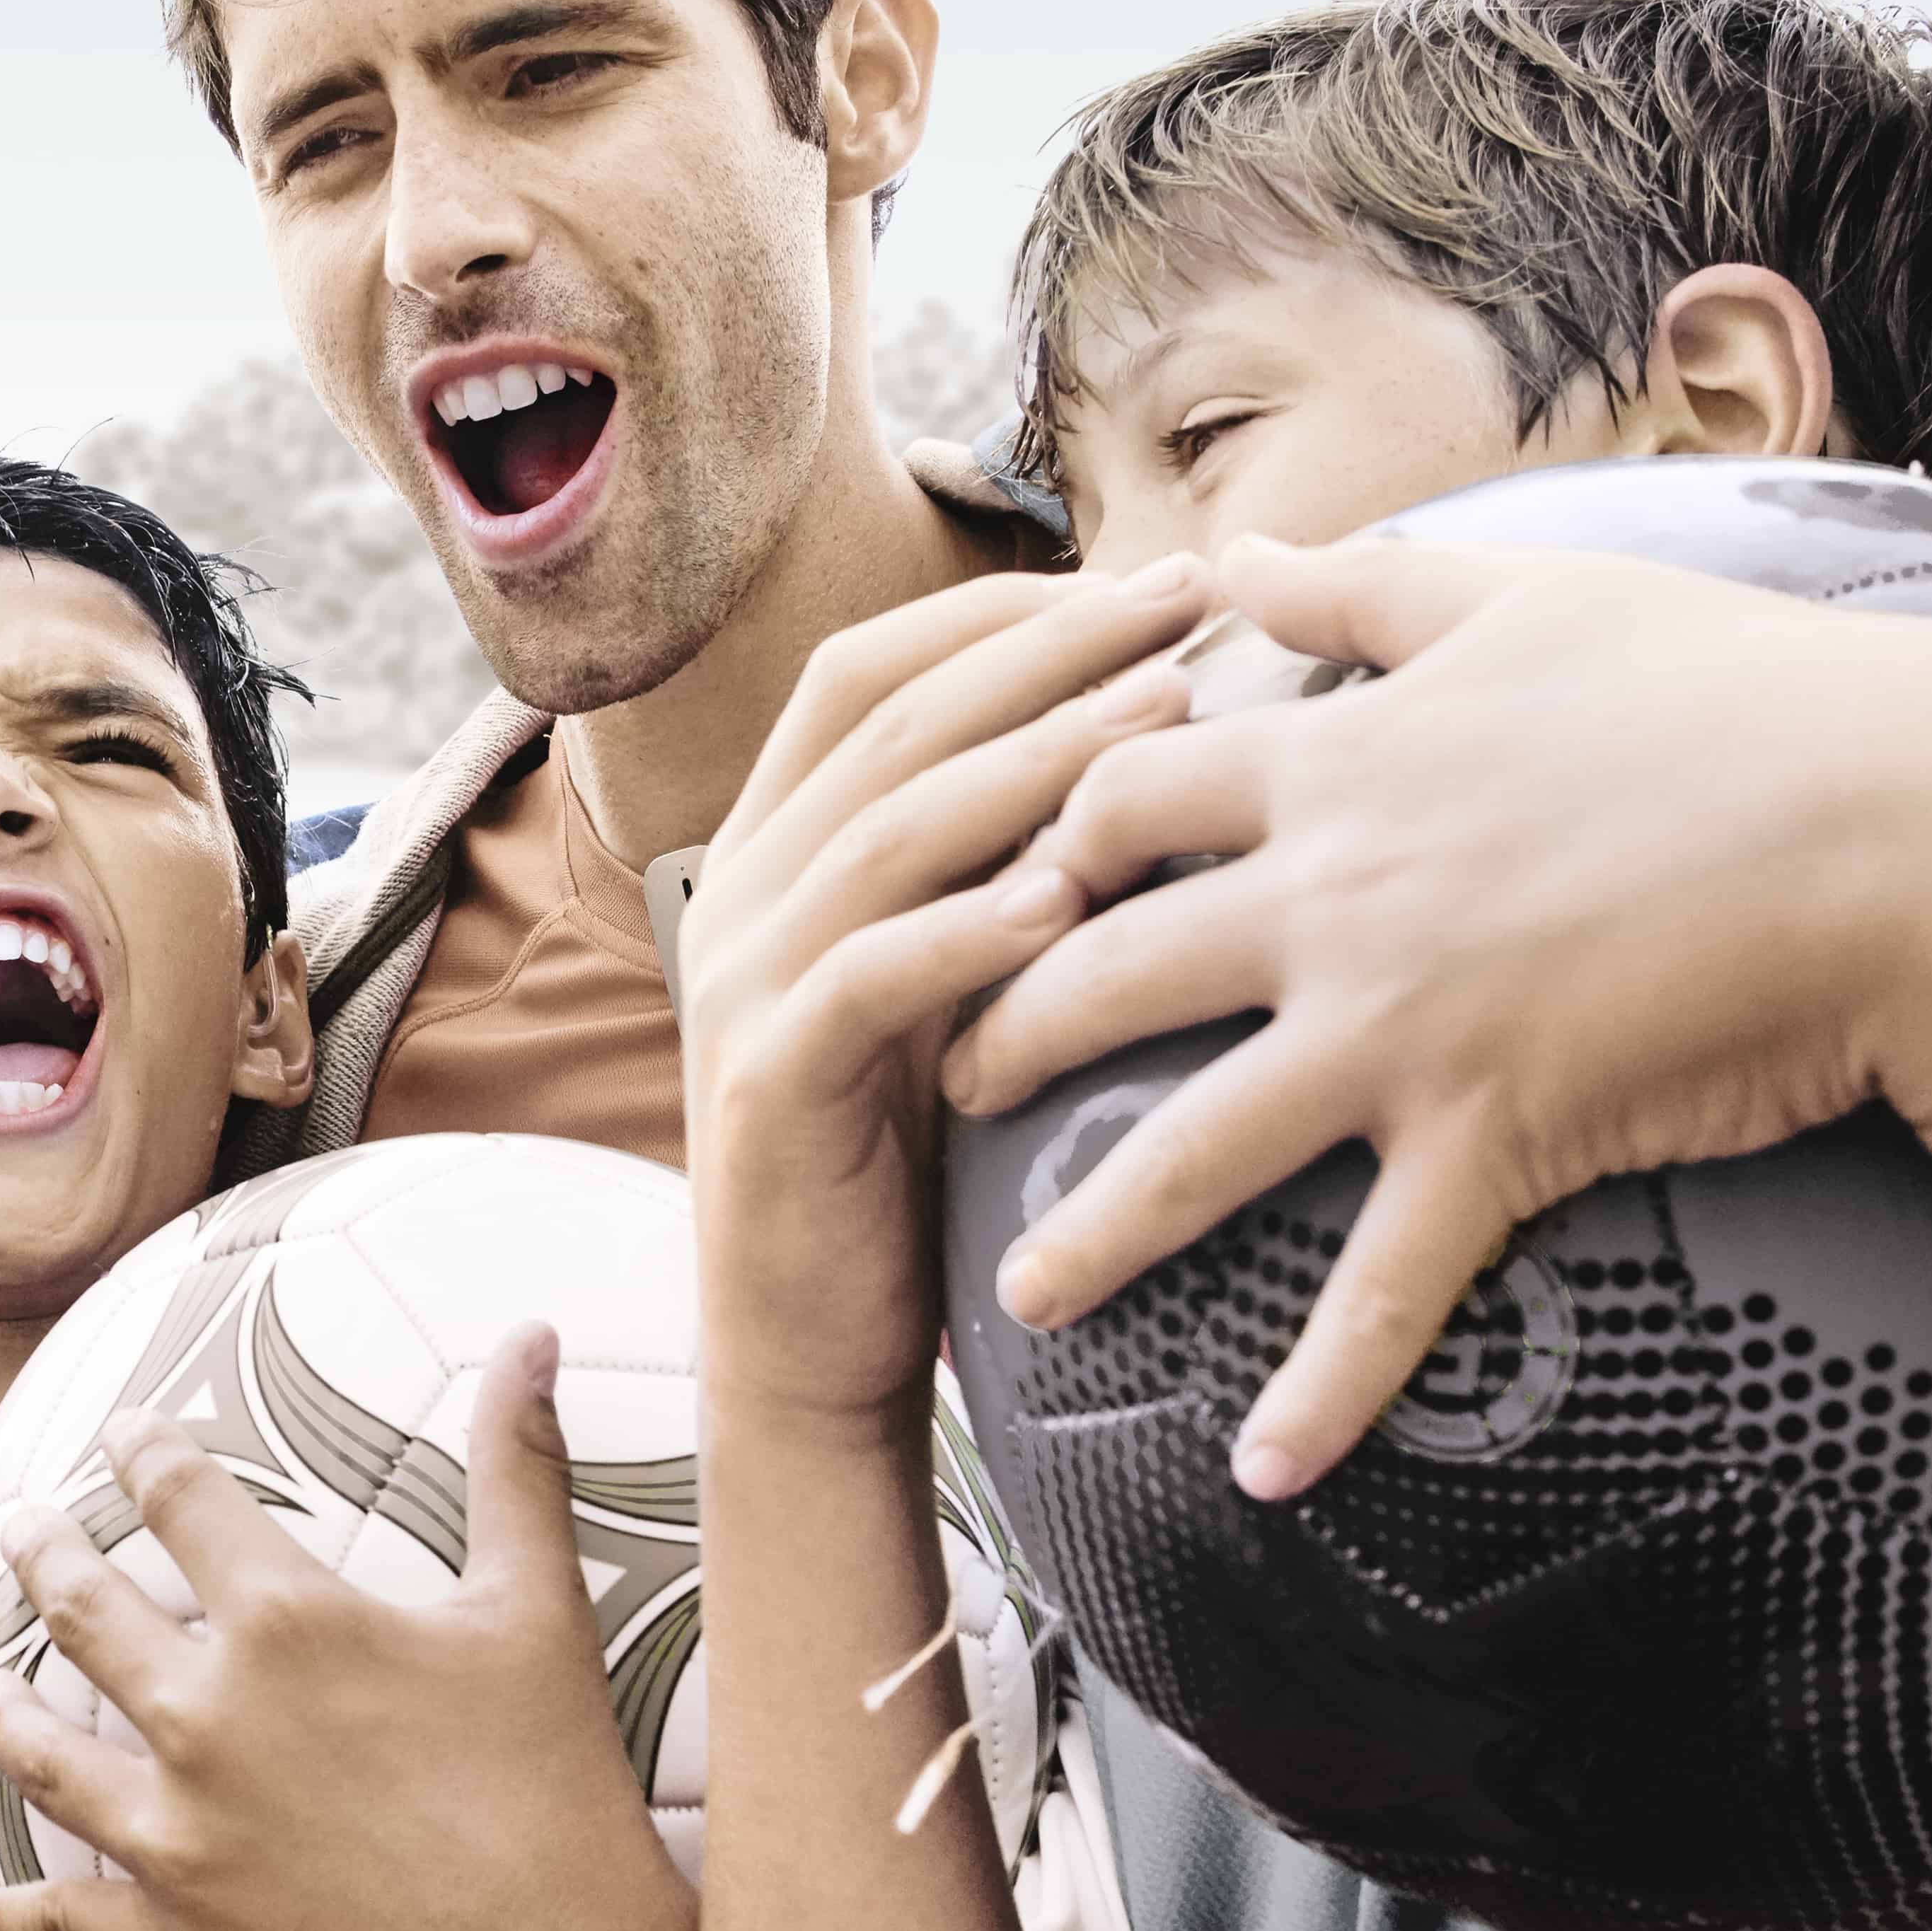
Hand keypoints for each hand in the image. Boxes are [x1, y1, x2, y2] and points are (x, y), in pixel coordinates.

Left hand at [0, 1329, 687, 1930]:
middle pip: (87, 1610)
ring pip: (43, 1753)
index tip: (125, 1433)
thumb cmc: (555, 1789)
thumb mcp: (537, 1608)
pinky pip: (53, 1922)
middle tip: (21, 1533)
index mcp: (286, 1620)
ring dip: (6, 1712)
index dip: (148, 1456)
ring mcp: (180, 1830)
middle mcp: (207, 1713)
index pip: (184, 1500)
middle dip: (46, 1559)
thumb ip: (520, 1464)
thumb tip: (533, 1332)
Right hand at [677, 562, 1204, 1432]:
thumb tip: (1151, 743)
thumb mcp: (949, 983)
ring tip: (1169, 712)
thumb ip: (998, 867)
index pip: (874, 671)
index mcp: (772, 849)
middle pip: (894, 719)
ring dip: (1038, 761)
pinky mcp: (767, 1082)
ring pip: (890, 828)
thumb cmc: (908, 1159)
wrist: (810, 1349)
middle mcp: (738, 891)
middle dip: (1052, 648)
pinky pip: (871, 978)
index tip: (1154, 581)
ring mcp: (741, 983)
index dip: (1009, 612)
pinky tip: (1069, 899)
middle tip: (1193, 601)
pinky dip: (968, 929)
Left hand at [946, 526, 1931, 1494]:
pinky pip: (1385, 1288)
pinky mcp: (1498, 1132)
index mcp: (1334, 762)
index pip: (1112, 799)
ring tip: (1015, 1292)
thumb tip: (1234, 555)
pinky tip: (1262, 1474)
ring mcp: (1406, 1026)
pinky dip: (1322, 1391)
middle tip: (933, 1083)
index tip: (976, 885)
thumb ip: (1359, 581)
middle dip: (997, 1029)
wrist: (1899, 823)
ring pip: (1194, 1144)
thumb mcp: (1525, 593)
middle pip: (1101, 970)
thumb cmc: (1731, 692)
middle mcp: (1335, 897)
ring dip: (1095, 1228)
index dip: (1028, 837)